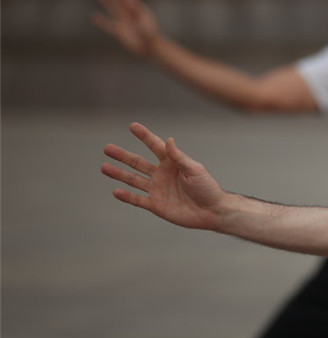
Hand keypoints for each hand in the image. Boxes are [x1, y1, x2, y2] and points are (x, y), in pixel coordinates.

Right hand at [93, 0, 161, 56]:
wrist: (150, 48)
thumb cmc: (151, 37)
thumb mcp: (145, 25)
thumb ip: (138, 17)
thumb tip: (133, 10)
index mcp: (139, 10)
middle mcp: (131, 15)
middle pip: (120, 0)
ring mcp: (125, 22)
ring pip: (114, 10)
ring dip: (108, 3)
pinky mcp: (120, 32)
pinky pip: (108, 25)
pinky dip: (101, 21)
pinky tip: (94, 17)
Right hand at [102, 123, 227, 230]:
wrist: (212, 211)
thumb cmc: (207, 187)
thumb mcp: (194, 169)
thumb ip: (179, 157)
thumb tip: (168, 140)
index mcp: (172, 163)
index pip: (155, 146)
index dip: (144, 136)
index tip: (133, 126)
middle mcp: (162, 174)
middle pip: (138, 163)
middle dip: (123, 156)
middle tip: (107, 148)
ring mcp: (157, 189)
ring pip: (133, 180)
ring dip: (119, 174)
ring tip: (104, 166)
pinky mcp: (156, 205)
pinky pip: (138, 200)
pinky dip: (126, 196)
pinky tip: (115, 191)